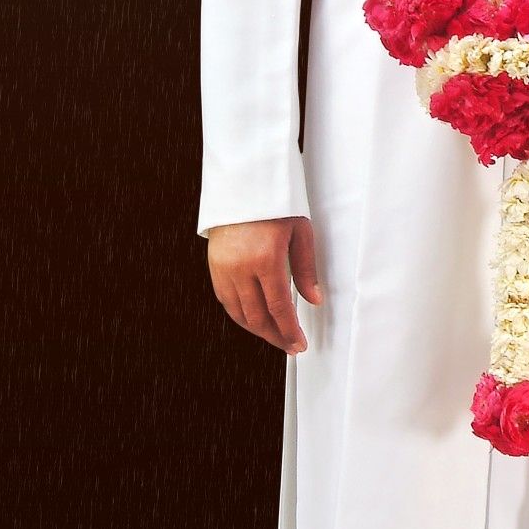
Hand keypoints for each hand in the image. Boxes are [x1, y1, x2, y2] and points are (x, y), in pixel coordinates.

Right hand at [206, 215, 322, 353]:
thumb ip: (306, 269)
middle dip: (275, 336)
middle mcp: (241, 267)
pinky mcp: (214, 266)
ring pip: (238, 313)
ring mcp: (224, 268)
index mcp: (265, 259)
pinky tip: (254, 319)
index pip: (279, 308)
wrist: (243, 183)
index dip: (289, 330)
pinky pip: (226, 300)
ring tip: (275, 336)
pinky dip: (240, 315)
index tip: (298, 343)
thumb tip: (314, 300)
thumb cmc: (275, 203)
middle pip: (257, 316)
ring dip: (257, 330)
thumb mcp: (300, 232)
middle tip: (290, 346)